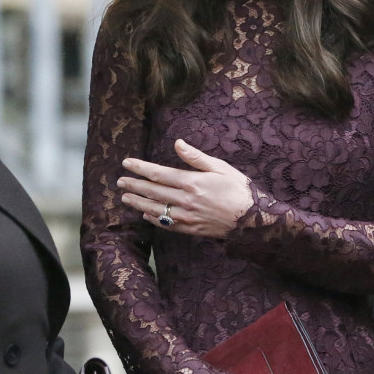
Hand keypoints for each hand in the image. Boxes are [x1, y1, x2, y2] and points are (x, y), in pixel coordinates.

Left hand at [118, 139, 252, 237]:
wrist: (254, 219)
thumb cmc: (239, 189)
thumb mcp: (220, 167)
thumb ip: (196, 157)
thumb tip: (178, 143)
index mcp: (192, 182)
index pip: (158, 174)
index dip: (140, 168)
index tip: (126, 163)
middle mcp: (185, 200)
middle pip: (153, 192)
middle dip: (134, 186)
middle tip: (119, 182)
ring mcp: (187, 217)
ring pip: (156, 210)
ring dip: (139, 204)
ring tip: (126, 199)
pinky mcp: (191, 230)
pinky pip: (167, 225)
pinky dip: (154, 220)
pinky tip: (146, 216)